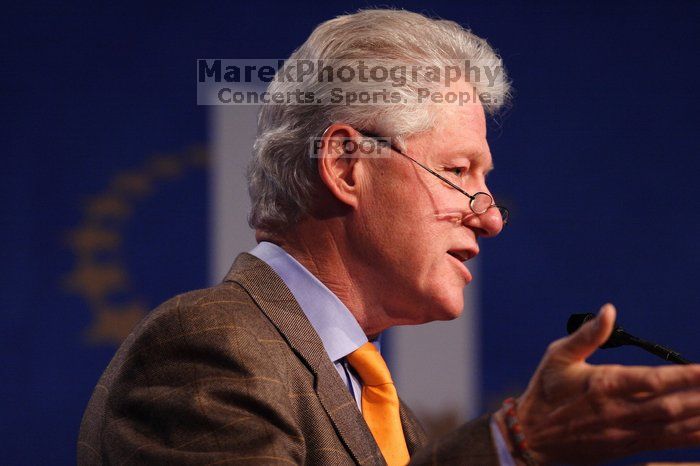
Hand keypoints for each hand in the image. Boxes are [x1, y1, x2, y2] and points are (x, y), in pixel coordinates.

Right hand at [497, 304, 699, 464]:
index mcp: (604, 384)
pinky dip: (690, 438)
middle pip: (672, 406)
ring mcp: (625, 432)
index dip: (684, 376)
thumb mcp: (558, 356)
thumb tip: (609, 310)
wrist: (530, 436)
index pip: (653, 380)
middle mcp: (618, 410)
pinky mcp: (627, 447)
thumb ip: (588, 335)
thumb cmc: (544, 391)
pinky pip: (667, 444)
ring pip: (675, 427)